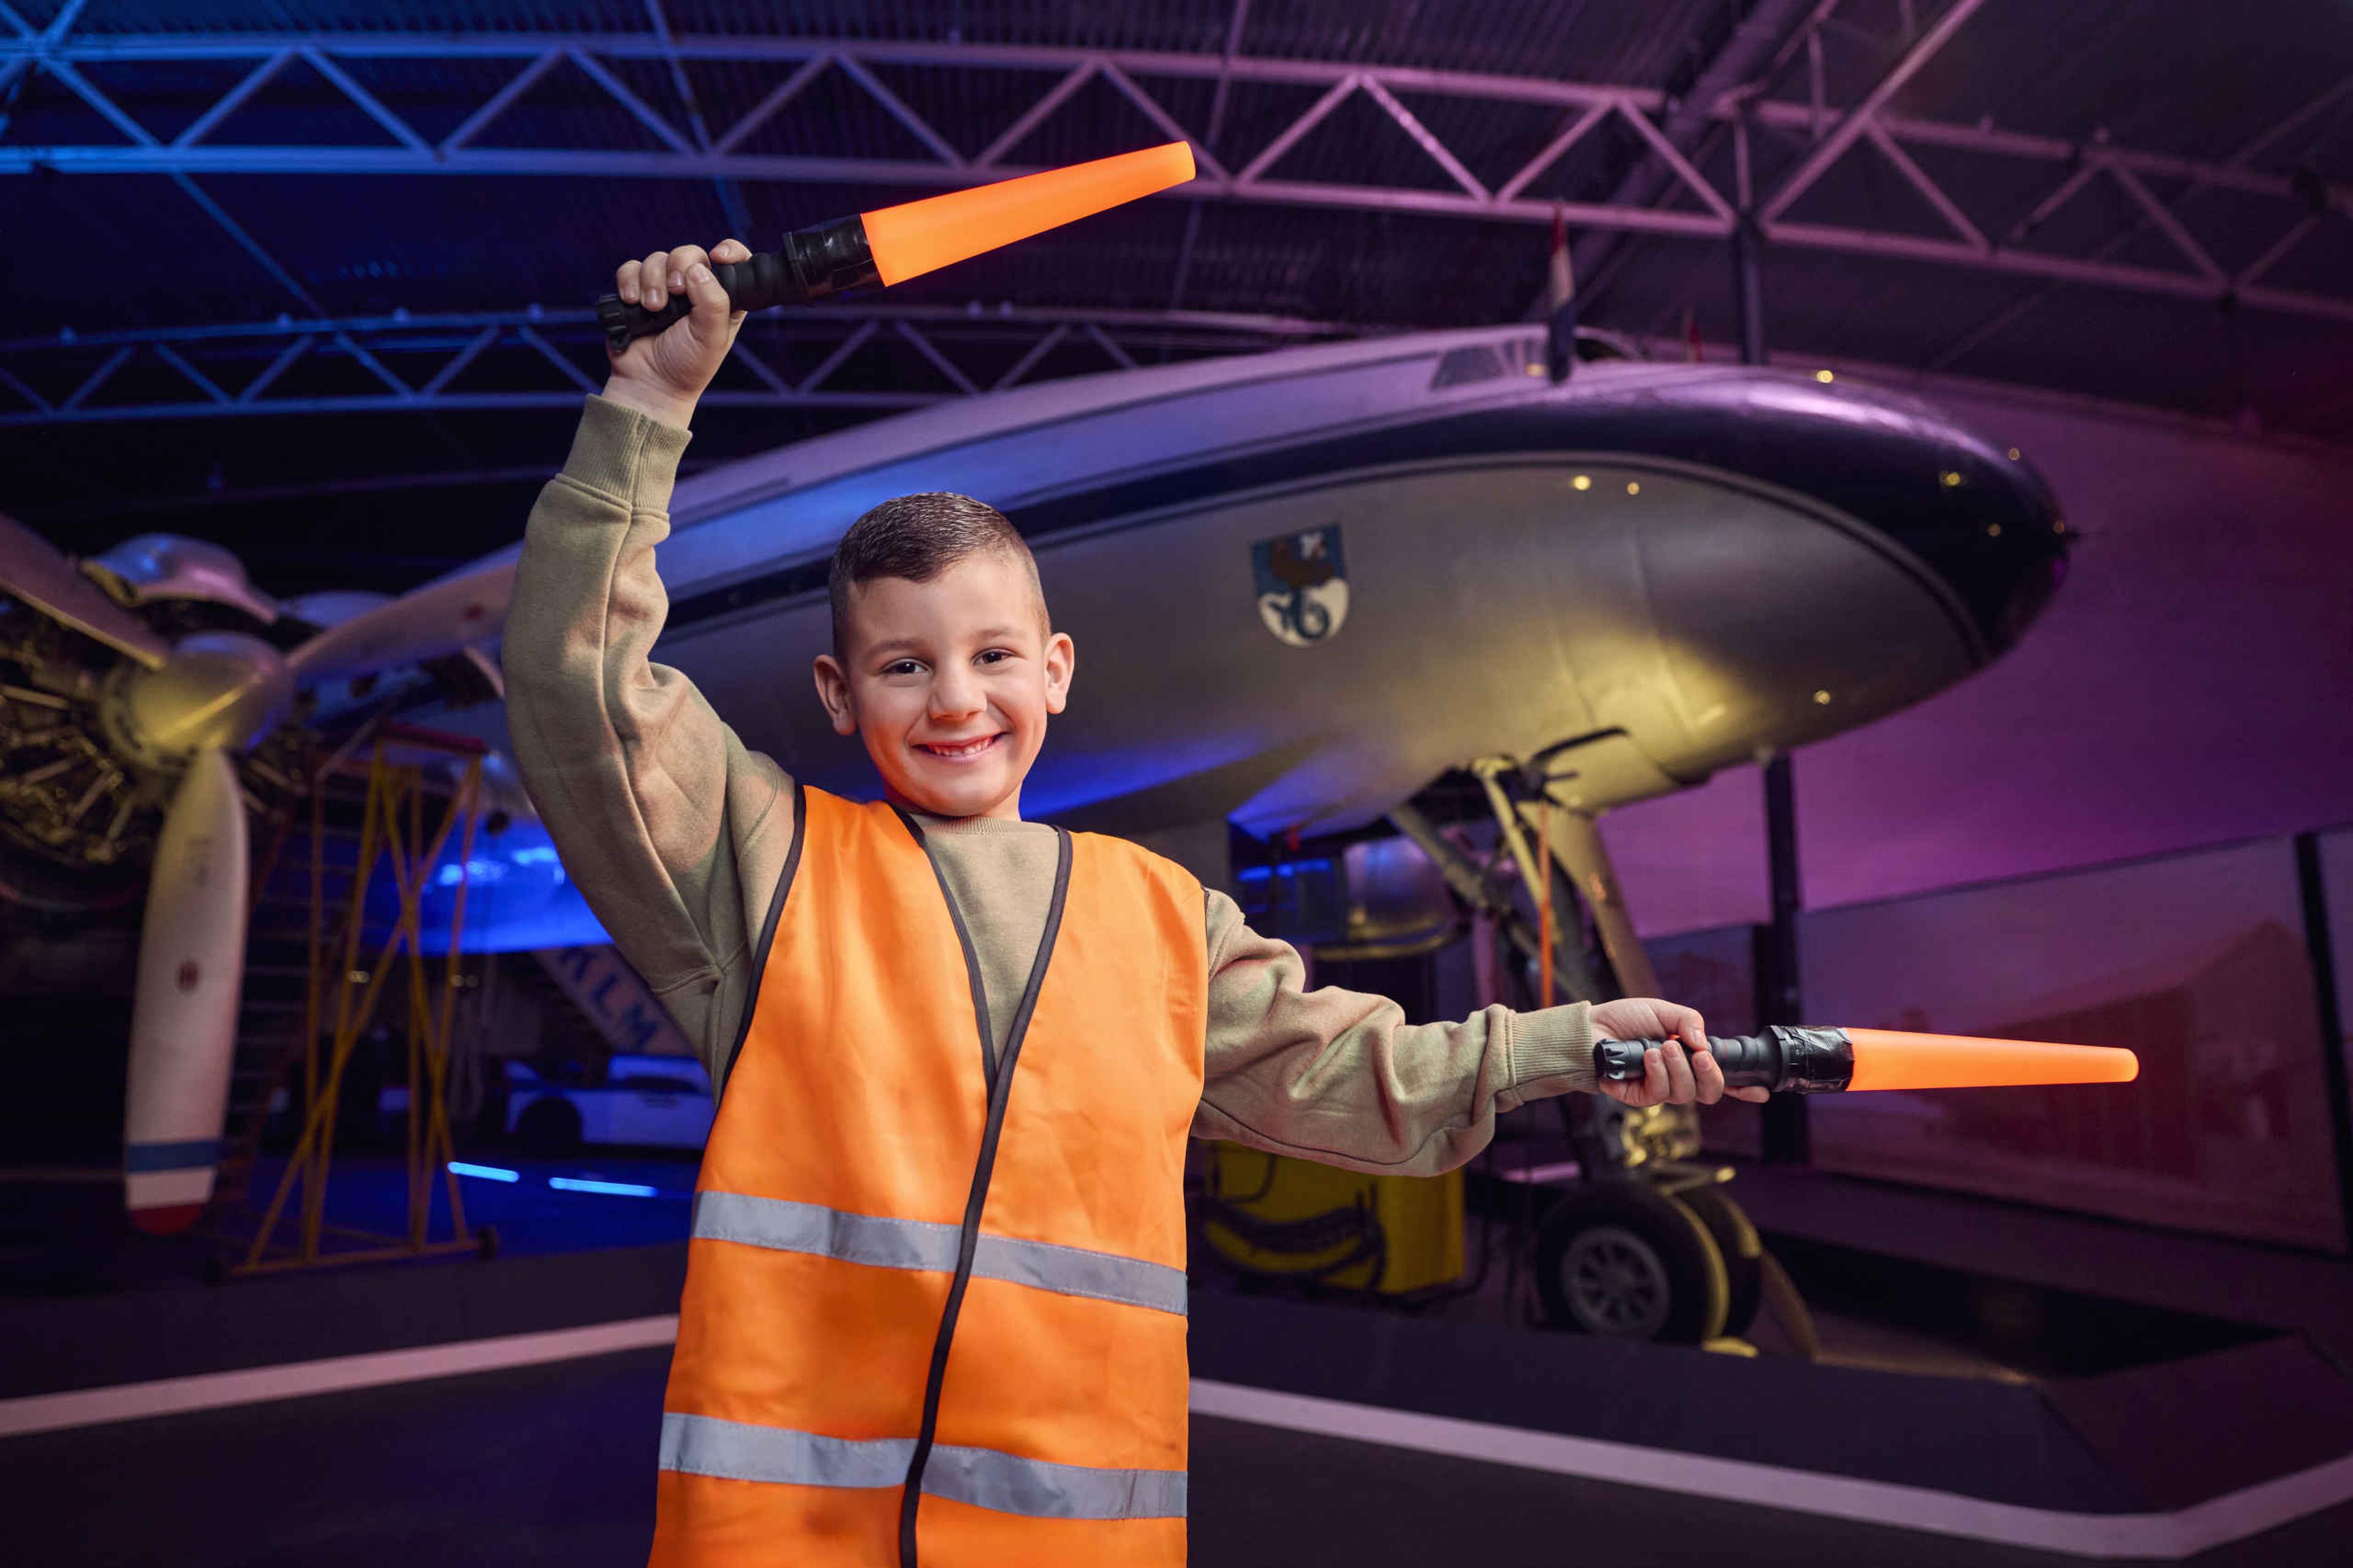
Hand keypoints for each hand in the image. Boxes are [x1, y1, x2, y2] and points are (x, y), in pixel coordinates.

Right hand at [600, 238, 751, 428]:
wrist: (649, 384)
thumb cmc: (687, 366)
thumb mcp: (711, 337)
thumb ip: (713, 302)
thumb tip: (698, 269)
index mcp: (722, 298)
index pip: (734, 261)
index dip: (730, 251)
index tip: (719, 256)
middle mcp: (695, 289)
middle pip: (689, 253)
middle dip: (679, 267)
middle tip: (675, 293)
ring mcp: (665, 288)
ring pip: (657, 259)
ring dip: (652, 281)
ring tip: (654, 309)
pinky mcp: (637, 292)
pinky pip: (631, 269)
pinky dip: (630, 281)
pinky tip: (633, 301)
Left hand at [1589, 997, 1770, 1106]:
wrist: (1590, 1029)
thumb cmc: (1625, 1020)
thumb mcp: (1663, 1010)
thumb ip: (1689, 1021)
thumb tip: (1704, 1044)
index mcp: (1690, 1058)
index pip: (1723, 1078)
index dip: (1744, 1088)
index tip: (1761, 1090)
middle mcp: (1679, 1077)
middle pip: (1710, 1093)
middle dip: (1711, 1076)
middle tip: (1700, 1056)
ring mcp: (1660, 1089)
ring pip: (1686, 1094)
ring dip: (1678, 1068)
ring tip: (1663, 1047)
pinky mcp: (1640, 1098)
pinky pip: (1659, 1094)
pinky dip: (1658, 1073)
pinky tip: (1649, 1058)